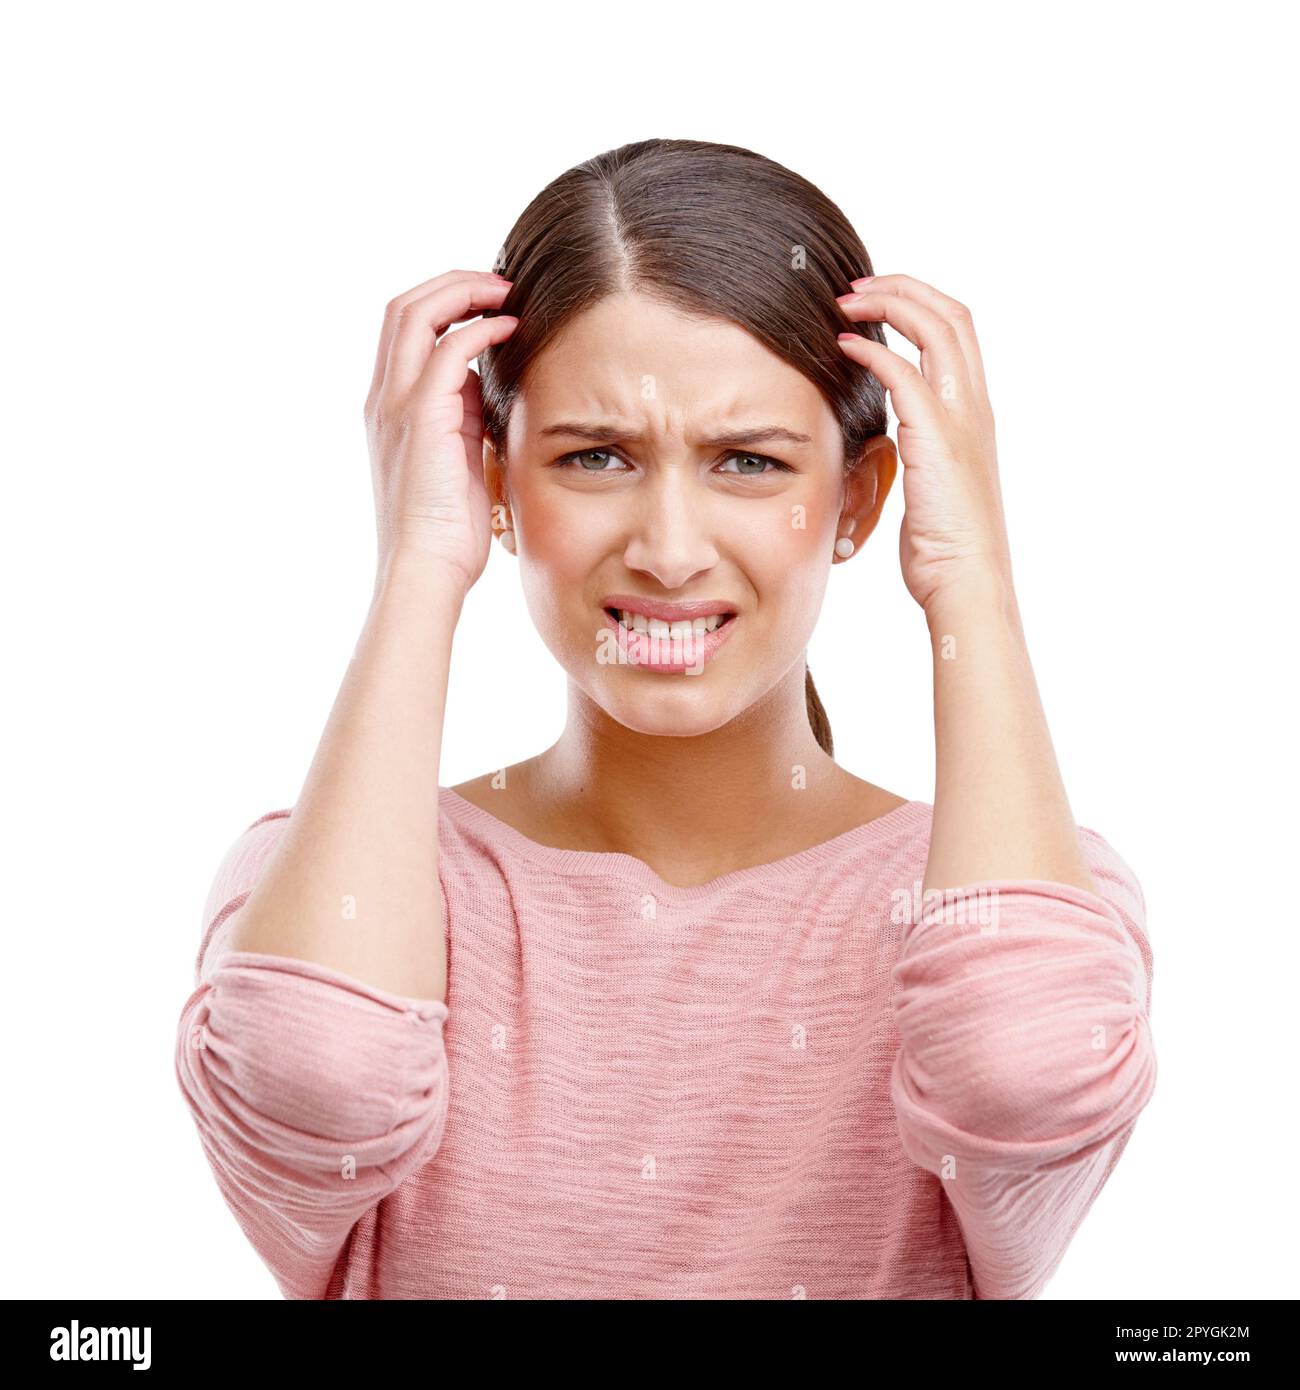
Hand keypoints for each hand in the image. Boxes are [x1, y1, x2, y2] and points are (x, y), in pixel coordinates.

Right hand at [364, 270, 517, 596]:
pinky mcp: (420, 418)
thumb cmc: (447, 533)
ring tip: (506, 292)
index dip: (444, 303)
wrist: (426, 570)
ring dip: (464, 292)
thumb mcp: (457, 461)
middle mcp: (383, 399)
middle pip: (402, 307)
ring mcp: (396, 406)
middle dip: (452, 284)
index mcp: (389, 409)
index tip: (490, 303)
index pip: (404, 330)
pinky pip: (447, 350)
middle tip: (500, 284)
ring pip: (415, 313)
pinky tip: (512, 328)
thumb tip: (482, 387)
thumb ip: (463, 419)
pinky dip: (480, 329)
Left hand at [835, 274, 1012, 615]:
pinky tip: (842, 346)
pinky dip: (873, 350)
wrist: (967, 581)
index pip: (959, 332)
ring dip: (889, 304)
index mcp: (975, 413)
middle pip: (953, 314)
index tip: (876, 302)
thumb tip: (890, 437)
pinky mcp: (936, 439)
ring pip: (937, 328)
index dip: (920, 304)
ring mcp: (961, 419)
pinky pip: (905, 374)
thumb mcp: (934, 484)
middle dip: (904, 288)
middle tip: (856, 286)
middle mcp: (974, 407)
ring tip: (846, 300)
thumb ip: (920, 448)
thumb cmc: (945, 547)